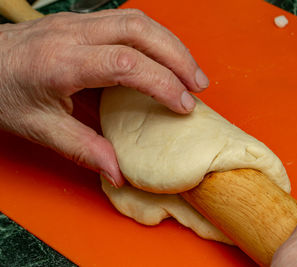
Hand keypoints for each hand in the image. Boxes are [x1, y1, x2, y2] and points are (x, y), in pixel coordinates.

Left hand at [0, 10, 208, 186]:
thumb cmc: (4, 92)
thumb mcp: (39, 128)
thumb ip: (82, 149)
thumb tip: (118, 171)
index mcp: (62, 63)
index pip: (127, 64)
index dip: (163, 83)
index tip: (184, 105)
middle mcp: (73, 35)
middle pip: (139, 31)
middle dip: (178, 56)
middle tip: (199, 84)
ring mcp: (78, 22)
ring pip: (137, 19)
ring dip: (171, 43)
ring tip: (190, 70)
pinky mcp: (83, 21)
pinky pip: (128, 20)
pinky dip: (155, 37)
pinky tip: (164, 55)